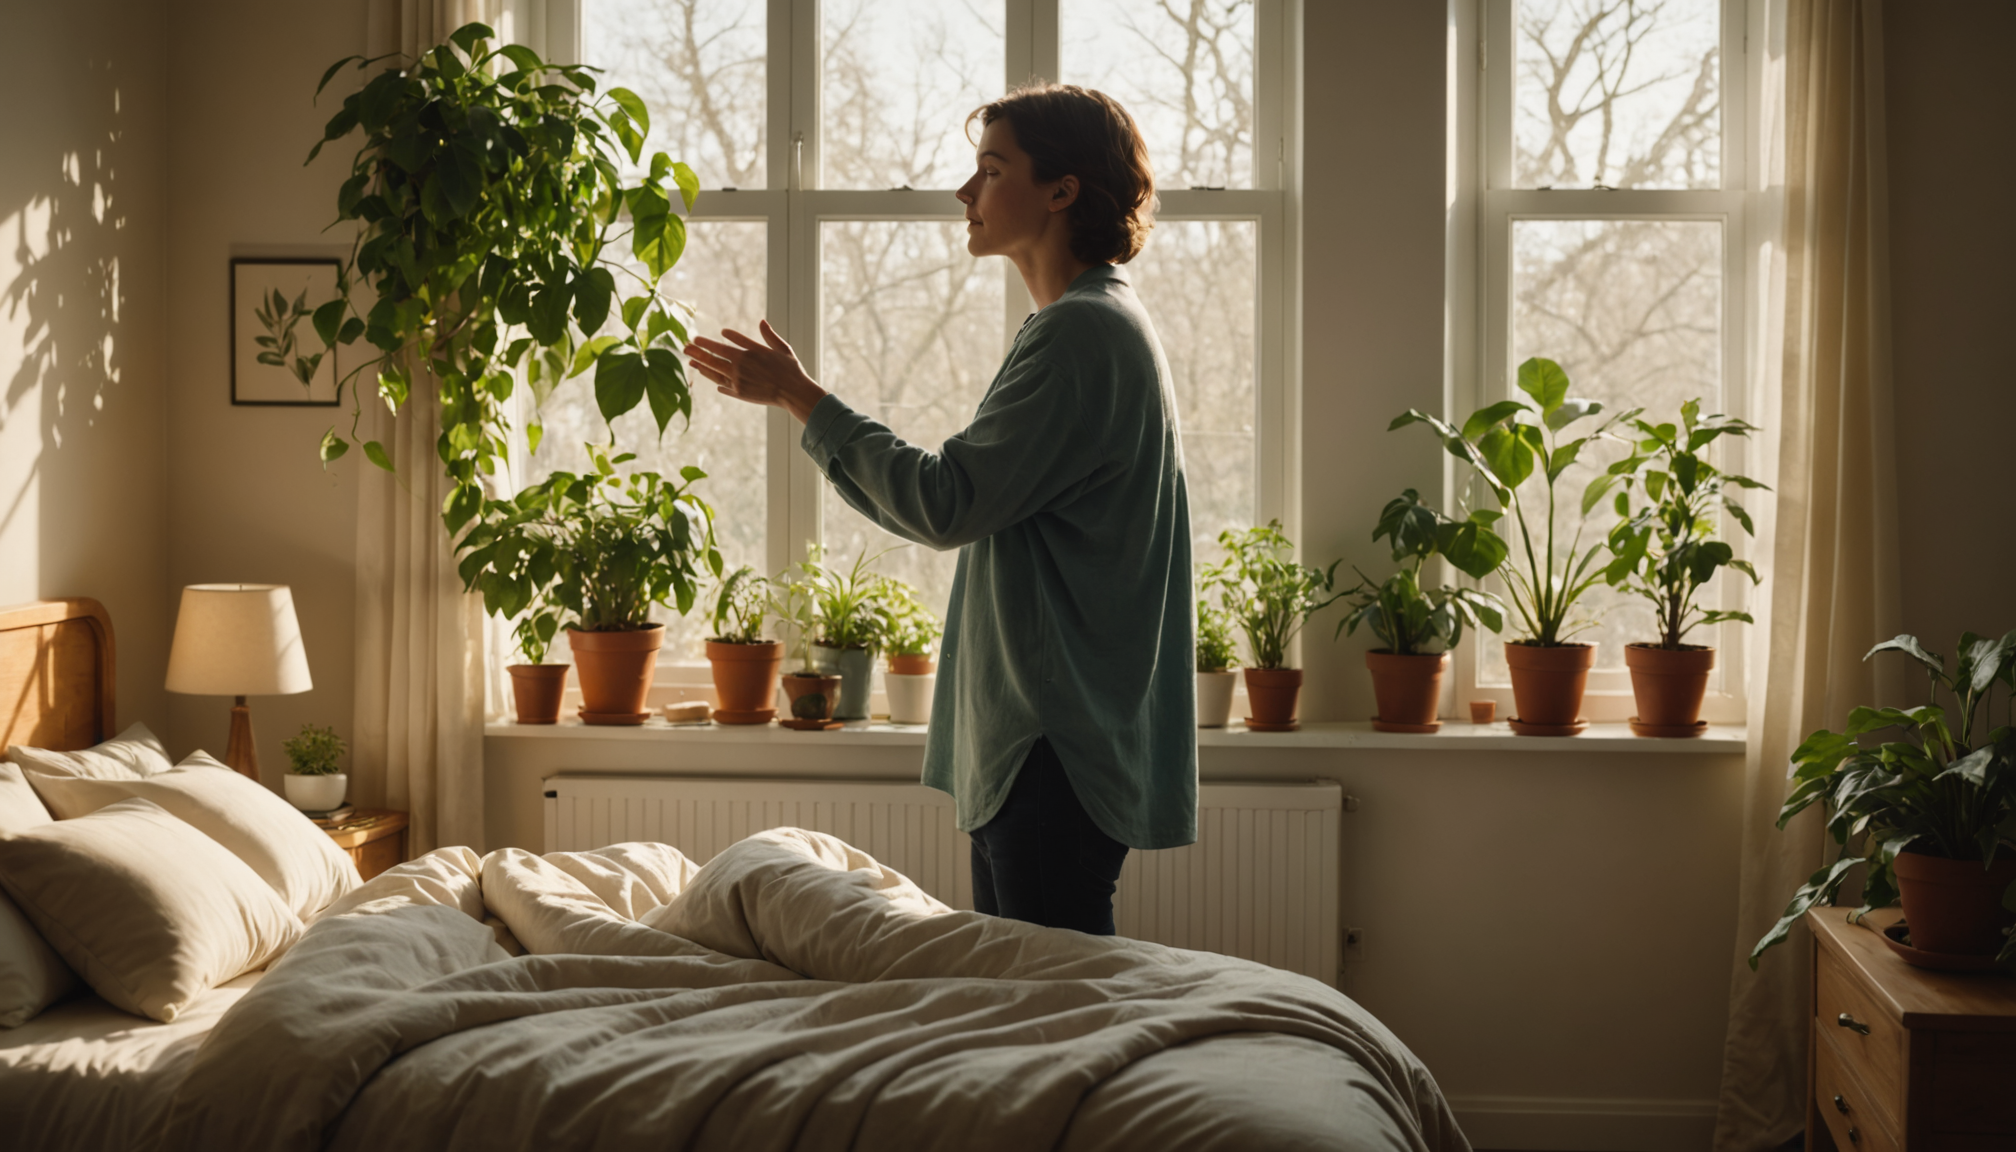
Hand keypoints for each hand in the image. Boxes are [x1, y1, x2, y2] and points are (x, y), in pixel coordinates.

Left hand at [684, 320, 827, 423]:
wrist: (793, 393)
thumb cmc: (790, 370)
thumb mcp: (782, 349)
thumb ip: (769, 336)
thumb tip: (761, 321)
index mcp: (751, 351)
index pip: (728, 342)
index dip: (718, 339)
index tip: (710, 336)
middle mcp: (741, 364)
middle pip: (714, 355)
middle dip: (699, 350)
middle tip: (687, 345)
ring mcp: (738, 379)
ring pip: (714, 370)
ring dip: (700, 364)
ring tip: (690, 360)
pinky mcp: (739, 393)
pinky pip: (721, 384)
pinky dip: (713, 379)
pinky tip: (705, 375)